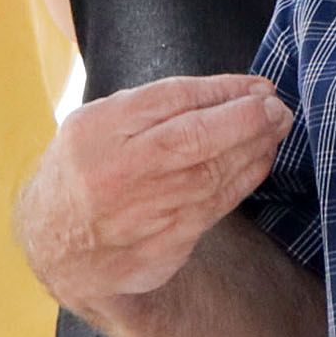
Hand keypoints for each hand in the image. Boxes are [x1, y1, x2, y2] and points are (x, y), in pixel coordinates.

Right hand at [16, 74, 292, 310]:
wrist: (57, 249)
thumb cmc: (85, 172)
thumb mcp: (96, 124)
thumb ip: (149, 107)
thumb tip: (227, 93)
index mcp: (96, 131)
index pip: (171, 100)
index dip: (223, 91)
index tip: (257, 87)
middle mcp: (116, 172)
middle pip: (194, 138)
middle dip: (245, 120)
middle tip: (278, 108)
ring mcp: (140, 212)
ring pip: (211, 174)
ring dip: (253, 148)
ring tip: (276, 128)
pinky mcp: (162, 245)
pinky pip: (214, 206)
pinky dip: (244, 179)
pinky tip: (260, 159)